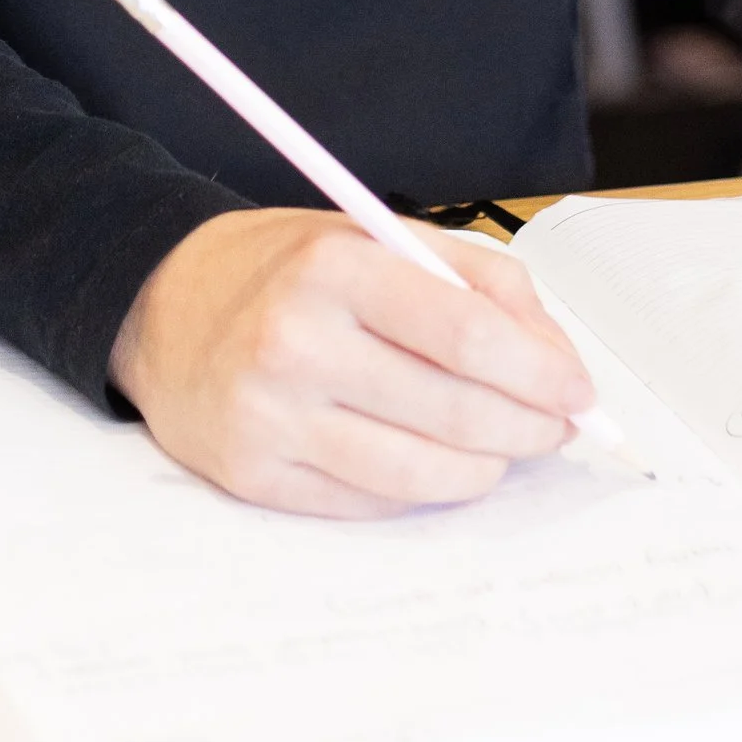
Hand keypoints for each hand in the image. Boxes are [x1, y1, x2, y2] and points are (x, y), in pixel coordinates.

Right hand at [107, 206, 598, 515]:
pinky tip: (432, 460)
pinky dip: (421, 489)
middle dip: (528, 426)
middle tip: (557, 427)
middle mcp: (297, 343)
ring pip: (420, 474)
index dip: (539, 372)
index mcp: (335, 267)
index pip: (466, 332)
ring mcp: (272, 419)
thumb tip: (556, 362)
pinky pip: (371, 504)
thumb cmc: (289, 270)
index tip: (578, 391)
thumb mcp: (379, 237)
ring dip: (483, 467)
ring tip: (501, 447)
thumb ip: (478, 282)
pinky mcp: (255, 478)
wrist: (163, 307)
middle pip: (454, 410)